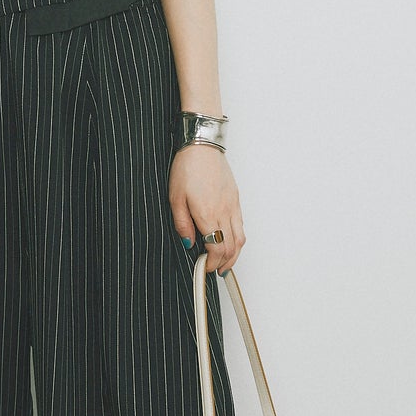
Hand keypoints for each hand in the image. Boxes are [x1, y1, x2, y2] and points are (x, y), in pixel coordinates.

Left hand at [169, 143, 244, 272]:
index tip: (205, 268)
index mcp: (208, 214)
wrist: (202, 146)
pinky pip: (241, 225)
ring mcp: (232, 206)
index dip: (212, 263)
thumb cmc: (187, 168)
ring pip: (240, 238)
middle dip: (224, 263)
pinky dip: (237, 239)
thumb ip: (182, 224)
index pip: (216, 249)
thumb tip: (188, 243)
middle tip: (215, 270)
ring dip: (234, 254)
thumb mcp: (175, 198)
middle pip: (231, 248)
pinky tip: (229, 240)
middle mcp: (224, 212)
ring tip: (225, 262)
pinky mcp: (236, 199)